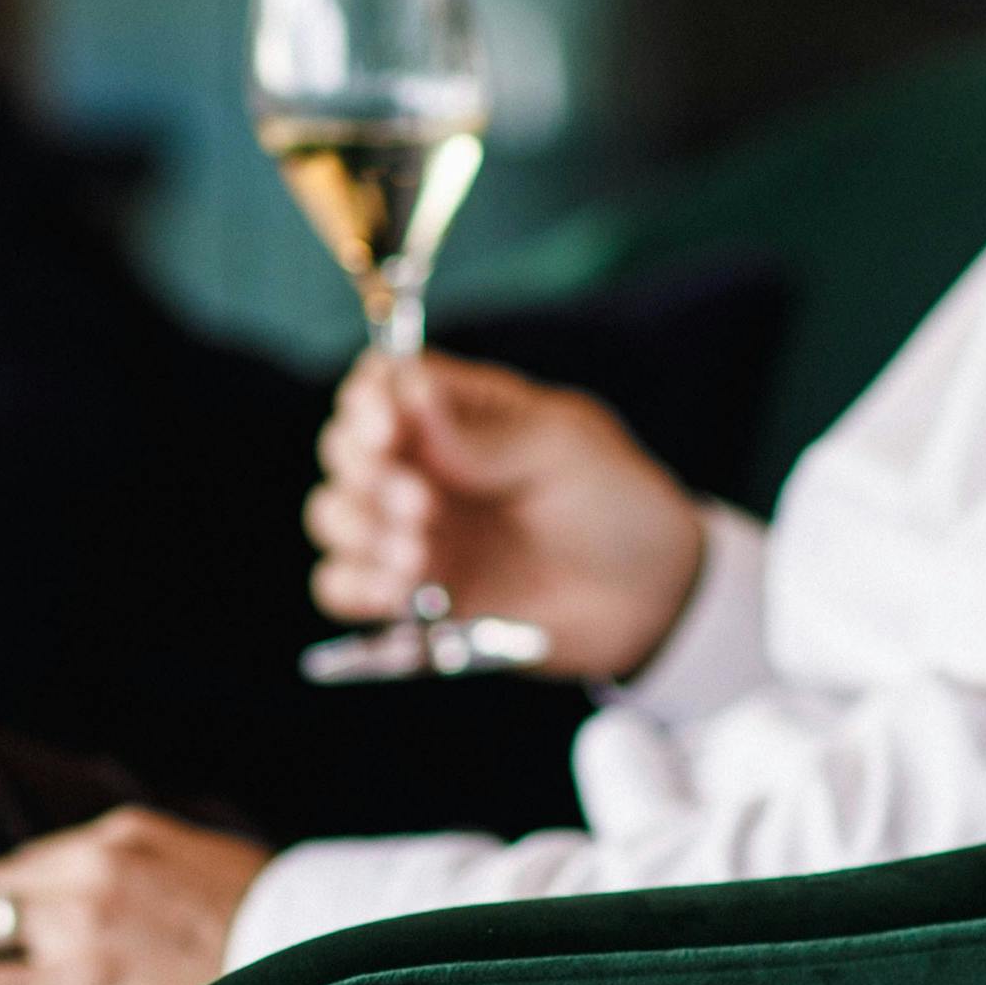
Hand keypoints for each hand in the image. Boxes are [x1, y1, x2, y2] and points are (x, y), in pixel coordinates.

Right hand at [304, 352, 705, 683]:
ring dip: (360, 533)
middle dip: (366, 475)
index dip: (368, 402)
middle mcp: (424, 464)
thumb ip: (485, 433)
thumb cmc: (616, 502)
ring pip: (334, 517)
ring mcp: (414, 529)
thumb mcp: (565, 447)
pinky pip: (344, 587)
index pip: (381, 384)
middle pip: (344, 449)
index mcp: (459, 411)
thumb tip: (410, 394)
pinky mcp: (412, 594)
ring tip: (421, 559)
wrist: (650, 600)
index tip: (387, 430)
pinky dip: (355, 588)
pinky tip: (399, 594)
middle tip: (422, 506)